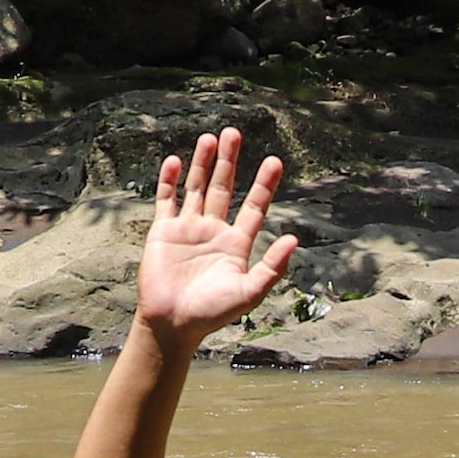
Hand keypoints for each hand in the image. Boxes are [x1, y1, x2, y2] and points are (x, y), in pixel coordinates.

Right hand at [134, 127, 294, 340]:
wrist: (173, 324)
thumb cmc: (212, 314)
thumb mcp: (249, 292)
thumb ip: (272, 267)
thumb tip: (295, 239)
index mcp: (236, 244)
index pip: (254, 207)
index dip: (264, 185)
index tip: (275, 161)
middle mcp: (213, 231)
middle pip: (224, 188)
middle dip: (229, 161)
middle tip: (234, 133)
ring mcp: (188, 229)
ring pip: (197, 188)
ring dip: (203, 163)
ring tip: (210, 137)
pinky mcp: (163, 232)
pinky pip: (166, 200)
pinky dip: (170, 180)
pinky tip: (176, 161)